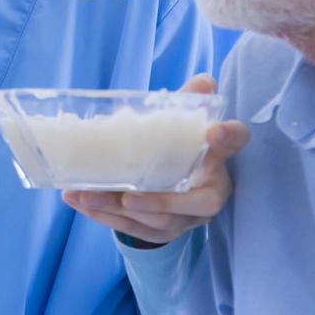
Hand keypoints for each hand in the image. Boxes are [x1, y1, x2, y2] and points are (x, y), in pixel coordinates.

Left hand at [62, 74, 249, 244]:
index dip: (228, 137)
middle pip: (197, 203)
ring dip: (118, 210)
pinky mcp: (163, 232)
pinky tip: (80, 202)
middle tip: (127, 195)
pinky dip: (105, 217)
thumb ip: (187, 102)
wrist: (172, 186)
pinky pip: (135, 229)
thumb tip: (203, 81)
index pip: (233, 143)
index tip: (214, 130)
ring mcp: (188, 217)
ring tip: (84, 196)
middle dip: (160, 202)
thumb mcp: (180, 122)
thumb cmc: (176, 148)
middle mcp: (211, 192)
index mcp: (219, 157)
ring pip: (159, 221)